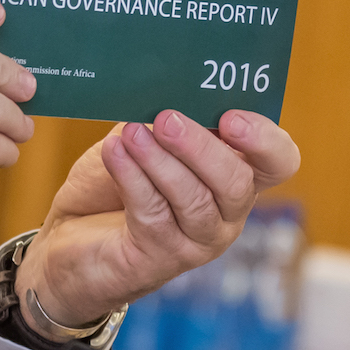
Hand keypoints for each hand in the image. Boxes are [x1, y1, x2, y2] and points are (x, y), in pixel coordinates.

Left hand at [14, 109, 300, 337]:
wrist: (70, 237)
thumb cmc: (114, 182)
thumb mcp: (142, 140)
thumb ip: (163, 120)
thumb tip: (168, 91)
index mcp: (236, 174)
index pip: (278, 161)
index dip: (264, 139)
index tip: (229, 116)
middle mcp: (227, 212)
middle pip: (238, 183)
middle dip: (201, 147)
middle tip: (166, 120)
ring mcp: (198, 241)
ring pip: (195, 201)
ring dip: (160, 162)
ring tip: (131, 134)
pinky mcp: (161, 257)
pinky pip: (154, 215)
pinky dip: (133, 179)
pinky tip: (114, 153)